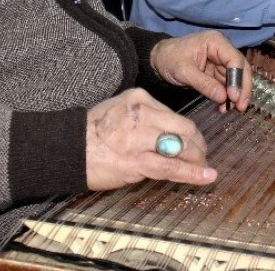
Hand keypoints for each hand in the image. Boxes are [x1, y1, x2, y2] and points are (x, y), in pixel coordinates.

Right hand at [85, 88, 214, 189]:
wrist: (68, 150)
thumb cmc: (92, 133)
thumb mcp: (118, 109)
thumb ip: (145, 116)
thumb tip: (169, 131)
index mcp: (139, 98)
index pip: (175, 115)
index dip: (188, 132)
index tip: (193, 141)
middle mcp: (142, 114)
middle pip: (184, 129)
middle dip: (198, 145)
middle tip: (202, 156)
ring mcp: (140, 138)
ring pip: (181, 148)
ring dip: (197, 159)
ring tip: (204, 167)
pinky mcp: (137, 161)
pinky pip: (172, 167)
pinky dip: (193, 173)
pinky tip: (207, 176)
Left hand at [150, 31, 251, 112]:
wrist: (158, 60)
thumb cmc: (169, 59)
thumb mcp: (184, 71)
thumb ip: (204, 83)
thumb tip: (223, 97)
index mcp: (215, 42)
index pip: (234, 59)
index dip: (238, 78)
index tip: (235, 96)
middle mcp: (222, 50)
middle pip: (240, 68)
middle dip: (242, 88)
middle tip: (241, 106)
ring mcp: (220, 62)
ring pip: (236, 78)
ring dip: (236, 94)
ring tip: (233, 109)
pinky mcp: (216, 73)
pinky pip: (227, 85)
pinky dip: (227, 96)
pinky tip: (224, 107)